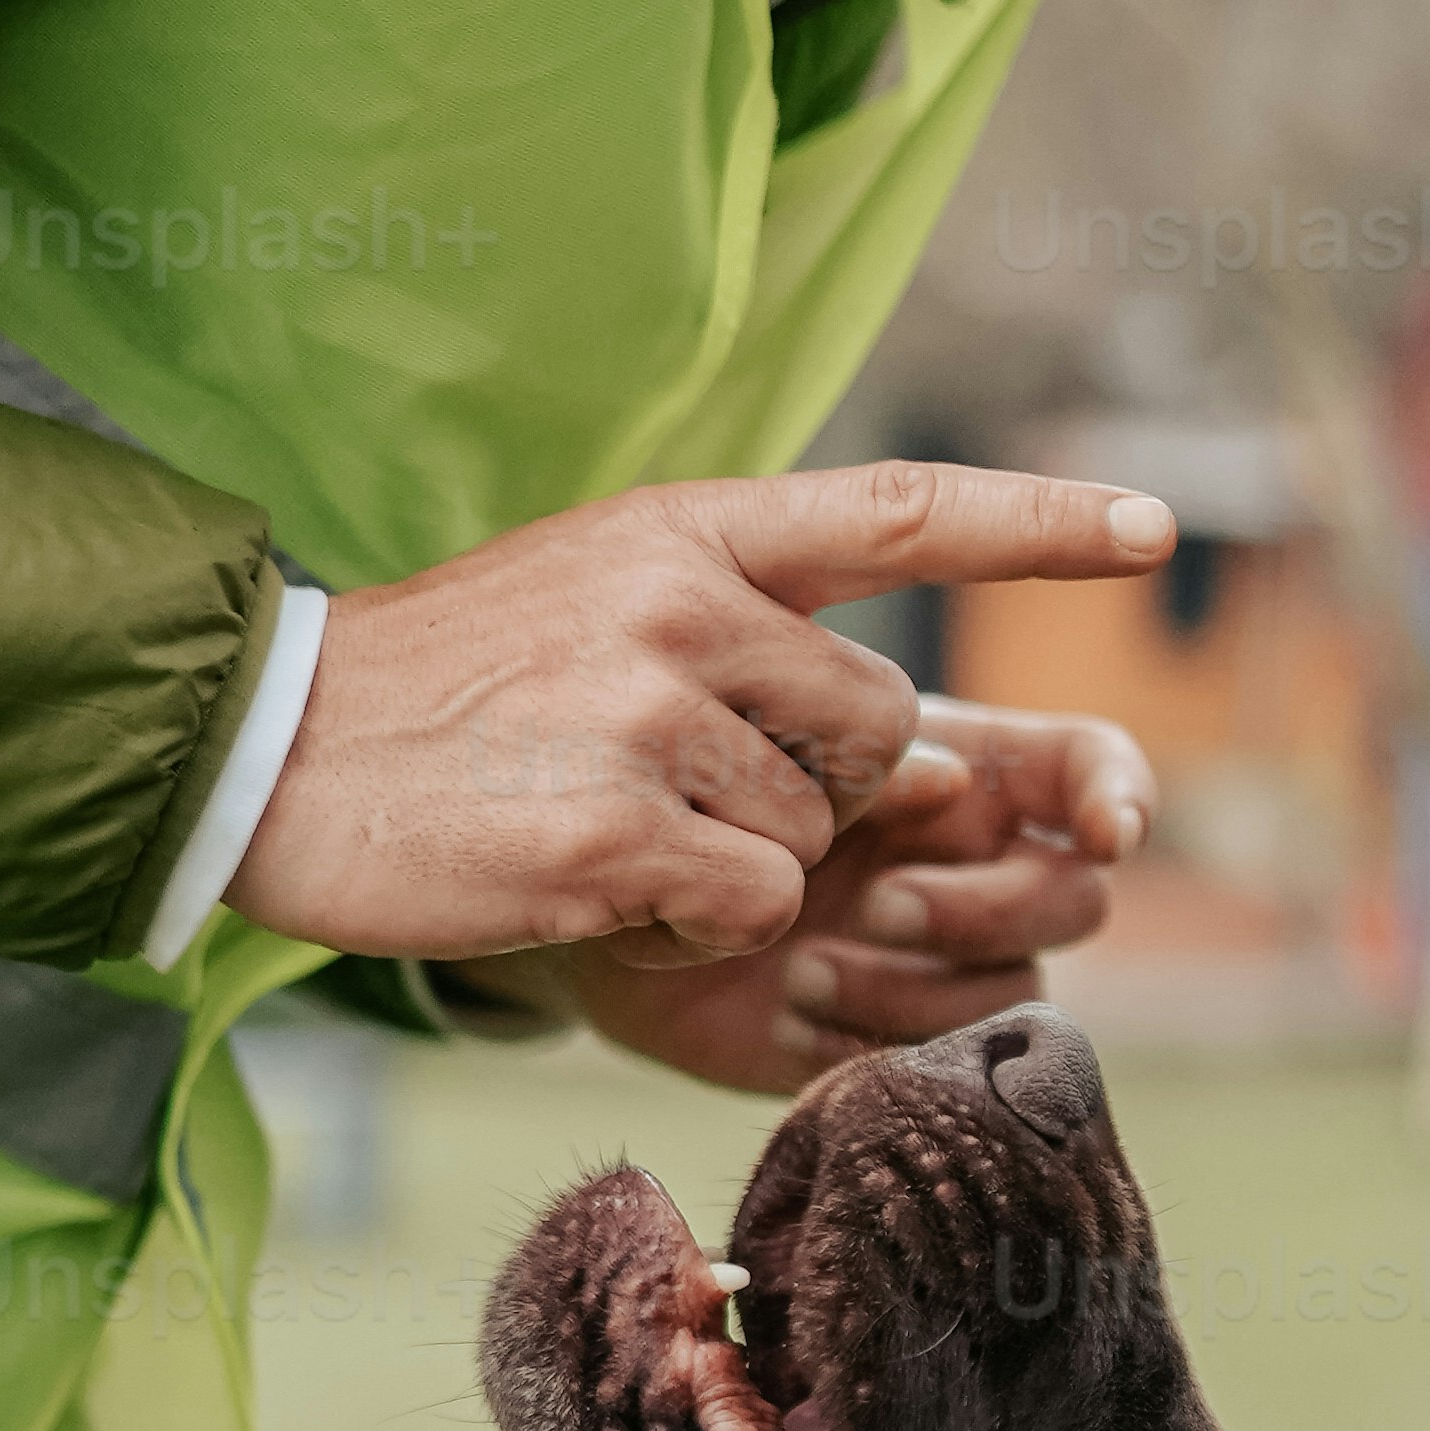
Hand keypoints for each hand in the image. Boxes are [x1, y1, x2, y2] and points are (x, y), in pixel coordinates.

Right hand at [232, 461, 1171, 962]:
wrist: (273, 748)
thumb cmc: (449, 686)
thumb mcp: (593, 589)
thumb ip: (737, 622)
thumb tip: (906, 729)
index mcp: (688, 529)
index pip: (903, 509)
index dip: (1040, 525)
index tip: (1155, 524)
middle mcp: (682, 603)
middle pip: (875, 732)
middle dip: (807, 790)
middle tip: (663, 781)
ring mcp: (649, 715)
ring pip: (811, 836)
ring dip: (731, 864)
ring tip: (596, 821)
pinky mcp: (615, 831)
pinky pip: (748, 906)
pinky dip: (688, 921)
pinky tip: (586, 879)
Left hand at [544, 698, 1157, 1093]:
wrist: (595, 892)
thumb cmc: (677, 780)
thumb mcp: (758, 735)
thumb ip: (863, 753)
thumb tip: (949, 777)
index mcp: (966, 770)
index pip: (1091, 769)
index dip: (1121, 793)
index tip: (1108, 825)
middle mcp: (973, 867)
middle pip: (1076, 894)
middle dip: (989, 904)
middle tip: (881, 900)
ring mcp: (941, 965)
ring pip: (1018, 988)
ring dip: (919, 981)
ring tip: (806, 964)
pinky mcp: (893, 1044)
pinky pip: (942, 1061)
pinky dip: (876, 1039)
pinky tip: (790, 1007)